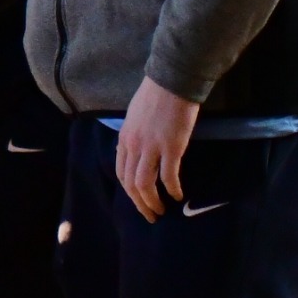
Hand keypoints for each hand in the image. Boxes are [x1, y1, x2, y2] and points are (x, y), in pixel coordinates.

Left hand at [116, 76, 198, 221]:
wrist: (171, 82)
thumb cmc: (155, 96)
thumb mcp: (133, 117)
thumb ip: (132, 137)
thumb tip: (131, 152)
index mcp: (124, 139)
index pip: (120, 172)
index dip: (129, 191)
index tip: (138, 201)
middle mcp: (133, 146)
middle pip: (130, 183)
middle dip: (139, 203)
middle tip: (150, 215)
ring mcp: (151, 147)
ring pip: (144, 183)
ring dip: (152, 201)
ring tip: (161, 211)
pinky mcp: (171, 147)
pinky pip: (168, 175)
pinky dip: (171, 189)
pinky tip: (177, 195)